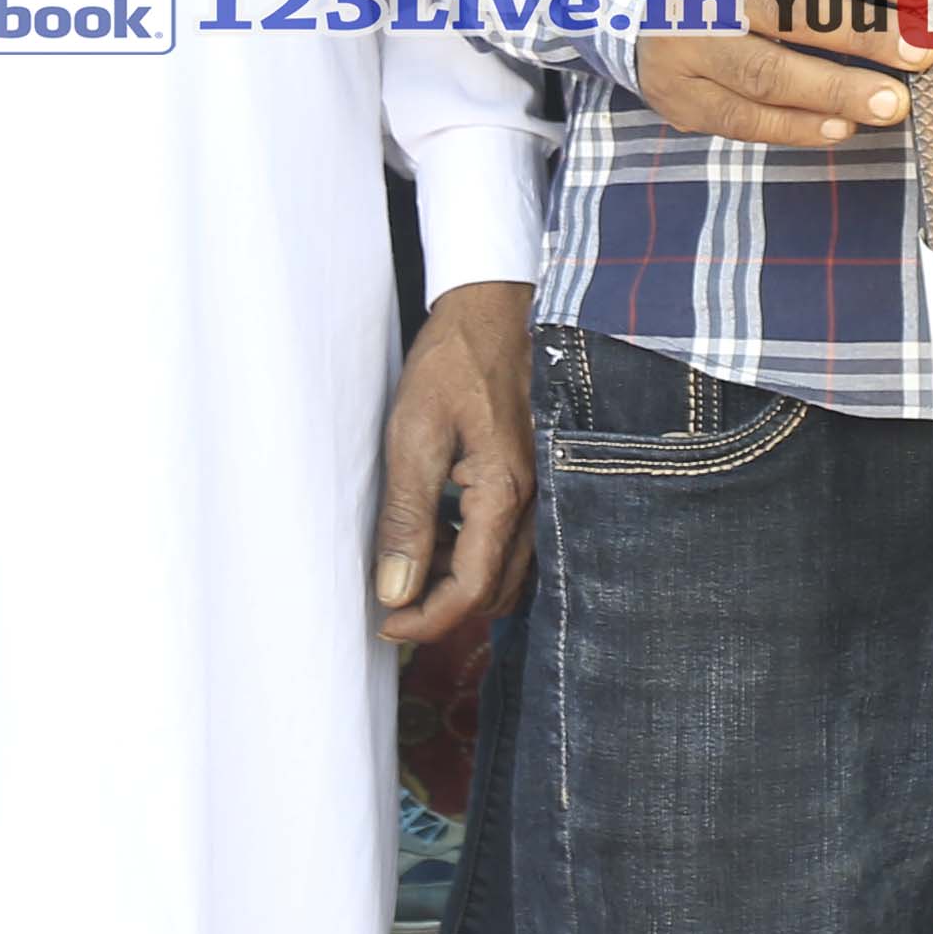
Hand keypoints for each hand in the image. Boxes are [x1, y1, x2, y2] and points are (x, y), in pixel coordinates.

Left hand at [376, 282, 535, 643]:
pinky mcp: (541, 479)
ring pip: (510, 573)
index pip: (472, 590)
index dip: (427, 620)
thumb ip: (407, 516)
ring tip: (412, 563)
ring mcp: (546, 491)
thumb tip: (395, 590)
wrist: (495, 308)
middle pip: (496, 592)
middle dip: (444, 609)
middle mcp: (538, 500)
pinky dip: (479, 555)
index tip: (385, 625)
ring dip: (462, 584)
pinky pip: (517, 542)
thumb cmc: (454, 361)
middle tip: (392, 600)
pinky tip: (443, 532)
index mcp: (505, 492)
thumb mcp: (414, 434)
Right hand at [633, 0, 928, 146]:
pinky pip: (745, 120)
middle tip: (923, 53)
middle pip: (789, 9)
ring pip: (766, 72)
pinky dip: (800, 127)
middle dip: (866, 34)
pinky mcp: (677, 95)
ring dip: (837, 91)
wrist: (645, 8)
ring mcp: (680, 41)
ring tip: (895, 103)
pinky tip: (844, 127)